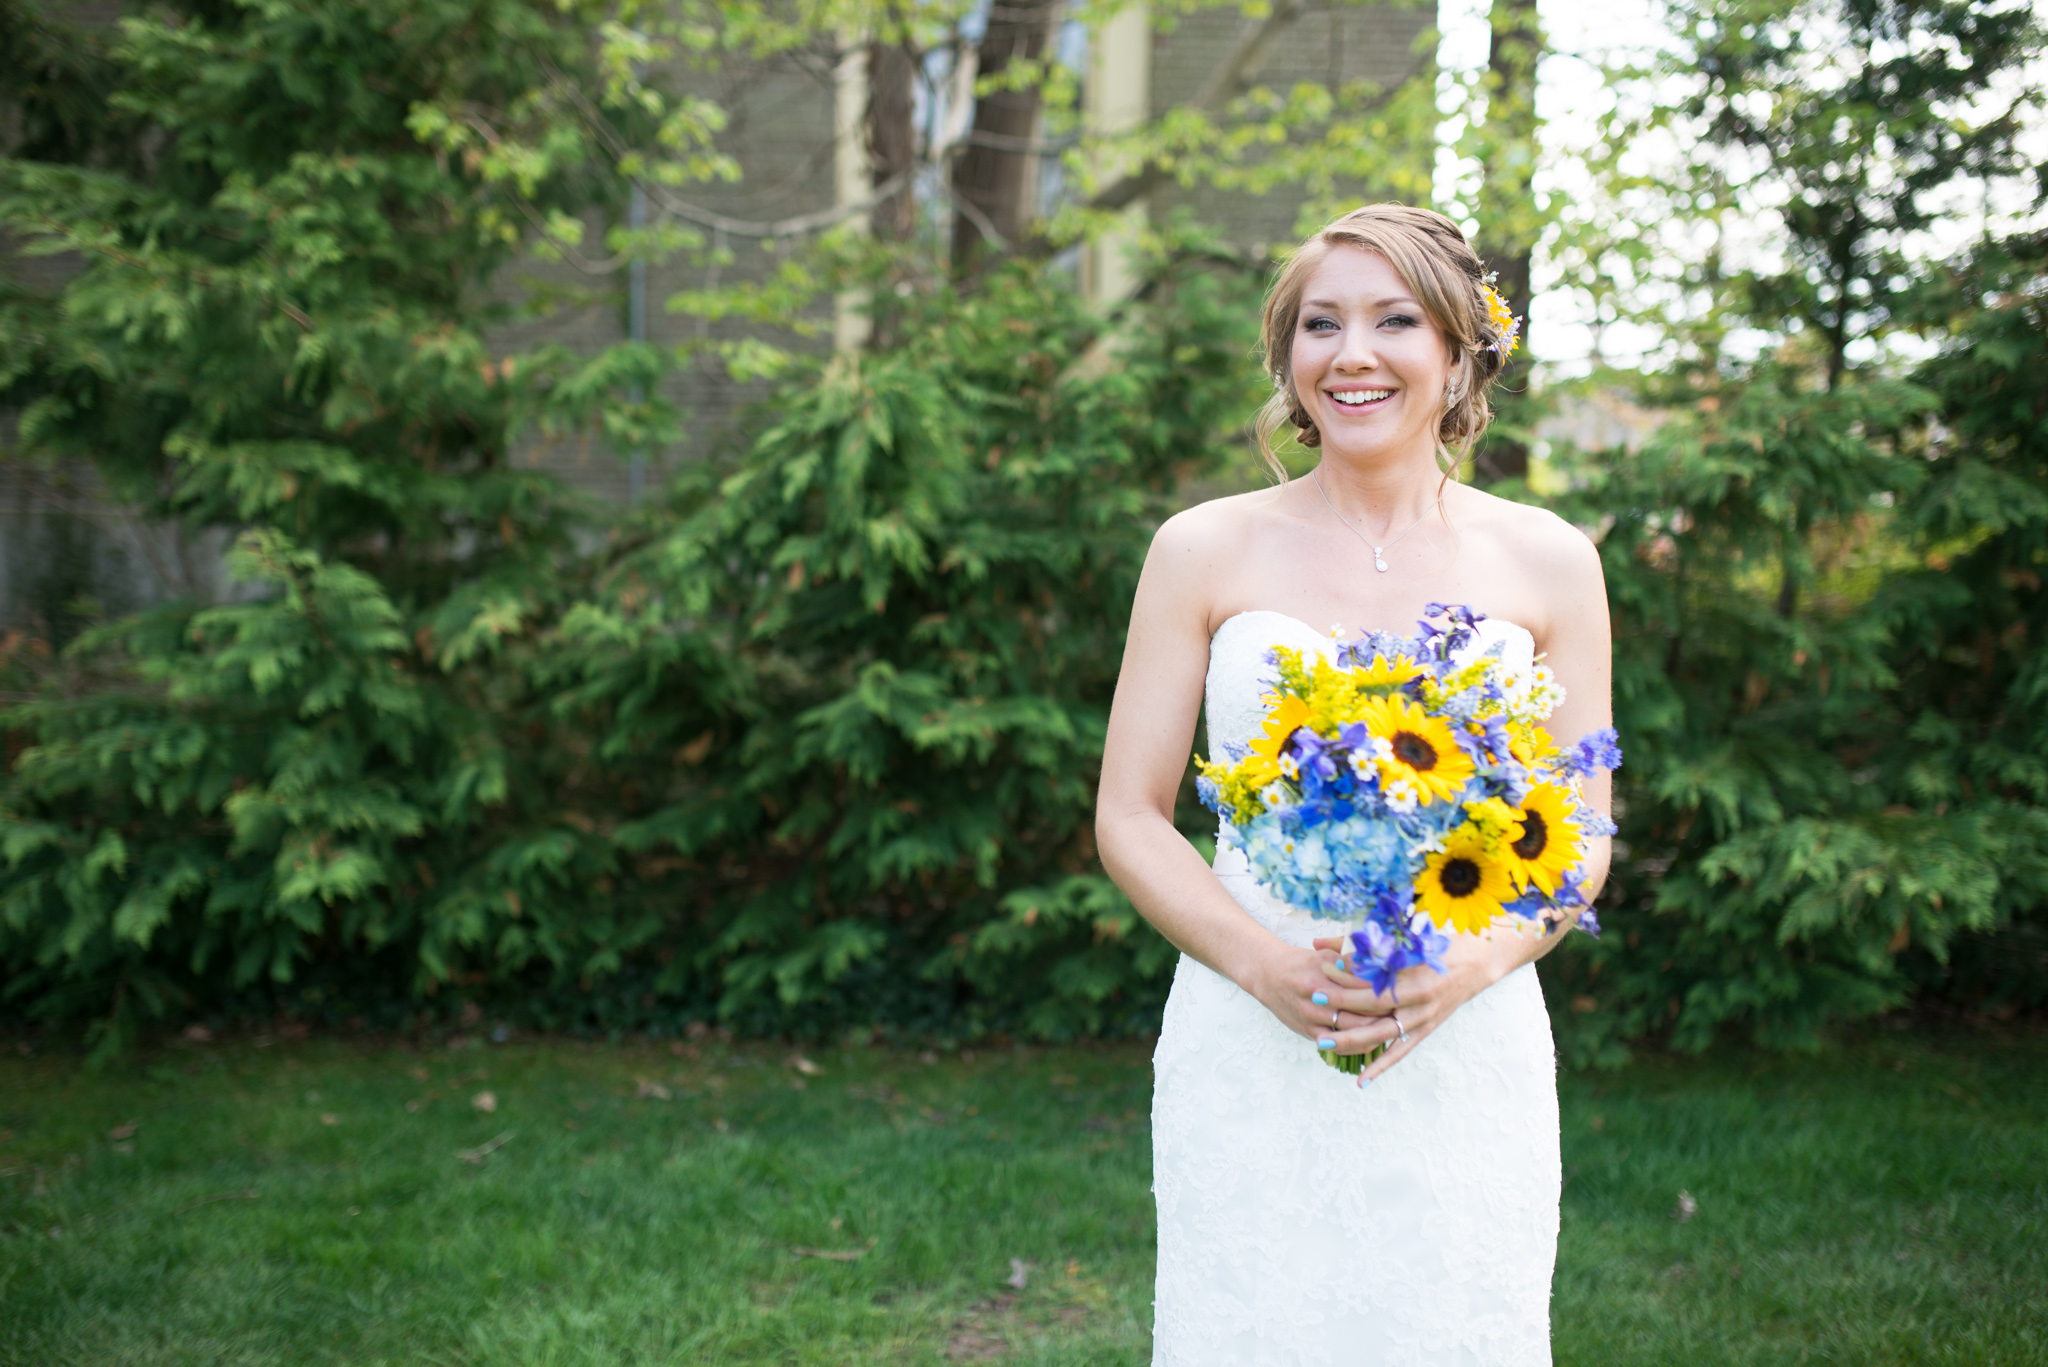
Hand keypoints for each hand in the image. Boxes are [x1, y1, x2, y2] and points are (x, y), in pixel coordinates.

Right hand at [1237, 940, 1394, 1050]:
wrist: (1267, 975)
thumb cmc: (1303, 963)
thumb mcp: (1327, 955)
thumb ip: (1354, 960)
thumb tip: (1386, 962)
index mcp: (1325, 971)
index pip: (1364, 984)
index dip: (1388, 989)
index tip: (1406, 989)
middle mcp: (1318, 995)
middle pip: (1362, 1010)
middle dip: (1387, 1013)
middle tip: (1408, 1013)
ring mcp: (1312, 1016)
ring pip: (1353, 1031)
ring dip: (1376, 1032)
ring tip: (1395, 1028)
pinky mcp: (1308, 1031)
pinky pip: (1338, 1045)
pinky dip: (1357, 1046)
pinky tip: (1372, 1042)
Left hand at [1307, 923, 1540, 1081]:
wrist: (1479, 962)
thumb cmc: (1438, 944)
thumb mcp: (1403, 940)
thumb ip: (1360, 943)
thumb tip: (1319, 941)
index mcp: (1415, 973)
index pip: (1374, 979)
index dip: (1345, 976)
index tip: (1320, 968)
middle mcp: (1420, 1000)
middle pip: (1373, 1008)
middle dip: (1341, 1006)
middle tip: (1314, 1001)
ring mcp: (1423, 1018)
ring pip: (1382, 1035)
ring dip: (1351, 1040)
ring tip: (1322, 1043)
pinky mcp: (1426, 1030)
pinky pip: (1400, 1052)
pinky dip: (1381, 1066)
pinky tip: (1361, 1081)